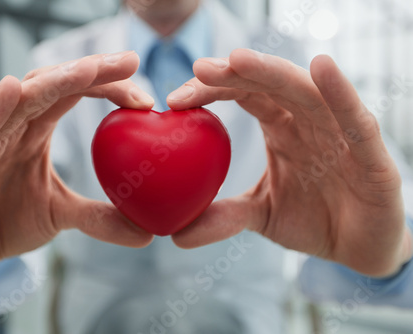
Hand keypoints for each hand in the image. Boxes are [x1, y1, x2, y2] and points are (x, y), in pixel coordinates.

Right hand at [0, 51, 153, 282]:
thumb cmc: (7, 221)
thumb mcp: (61, 215)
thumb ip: (99, 217)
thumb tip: (146, 233)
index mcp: (34, 131)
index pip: (73, 94)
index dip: (108, 88)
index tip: (146, 99)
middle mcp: (9, 128)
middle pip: (50, 86)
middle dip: (90, 70)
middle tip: (130, 61)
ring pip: (15, 102)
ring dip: (52, 82)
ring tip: (88, 69)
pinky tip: (11, 91)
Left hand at [168, 49, 411, 277]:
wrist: (358, 249)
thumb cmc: (313, 220)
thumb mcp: (261, 215)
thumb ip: (225, 216)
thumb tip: (176, 235)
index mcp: (282, 127)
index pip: (245, 95)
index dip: (211, 91)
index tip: (174, 99)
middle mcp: (308, 121)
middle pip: (269, 85)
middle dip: (234, 73)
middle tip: (198, 68)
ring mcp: (340, 134)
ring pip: (307, 93)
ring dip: (273, 73)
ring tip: (238, 60)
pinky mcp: (372, 156)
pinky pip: (356, 121)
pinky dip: (340, 94)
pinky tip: (321, 68)